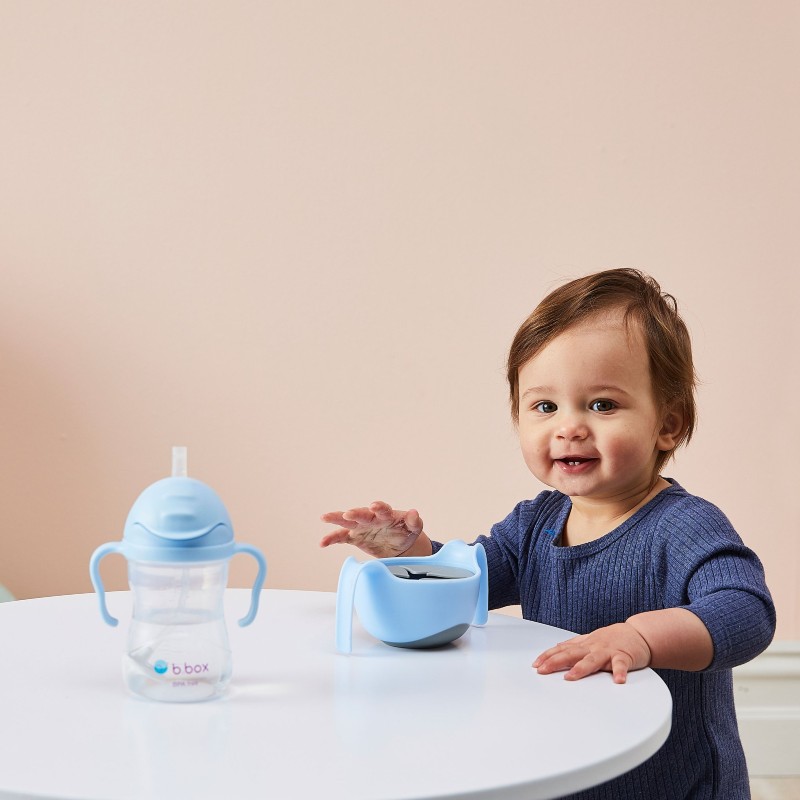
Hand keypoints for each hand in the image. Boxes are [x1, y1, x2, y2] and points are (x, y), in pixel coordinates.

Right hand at [320, 500, 425, 558]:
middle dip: (355, 513)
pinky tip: (322, 543)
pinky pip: (341, 537)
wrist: (399, 545)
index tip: (375, 506)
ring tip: (324, 517)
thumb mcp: (414, 527)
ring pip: (347, 521)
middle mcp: (372, 518)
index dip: (379, 507)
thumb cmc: (406, 532)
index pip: (382, 509)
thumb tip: (414, 513)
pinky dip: (332, 539)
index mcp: (387, 515)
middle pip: (362, 514)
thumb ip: (414, 521)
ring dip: (336, 518)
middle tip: (348, 513)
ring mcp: (362, 527)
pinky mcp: (355, 537)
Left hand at [532, 623, 651, 683]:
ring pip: (592, 660)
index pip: (562, 649)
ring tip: (570, 677)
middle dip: (555, 662)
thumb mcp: (590, 640)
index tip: (535, 665)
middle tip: (542, 670)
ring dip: (581, 668)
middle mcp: (593, 646)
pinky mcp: (624, 657)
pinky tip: (618, 681)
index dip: (548, 656)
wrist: (638, 634)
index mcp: (584, 644)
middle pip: (571, 654)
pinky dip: (619, 672)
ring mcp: (608, 651)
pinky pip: (621, 665)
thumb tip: (557, 647)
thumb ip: (575, 645)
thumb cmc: (612, 639)